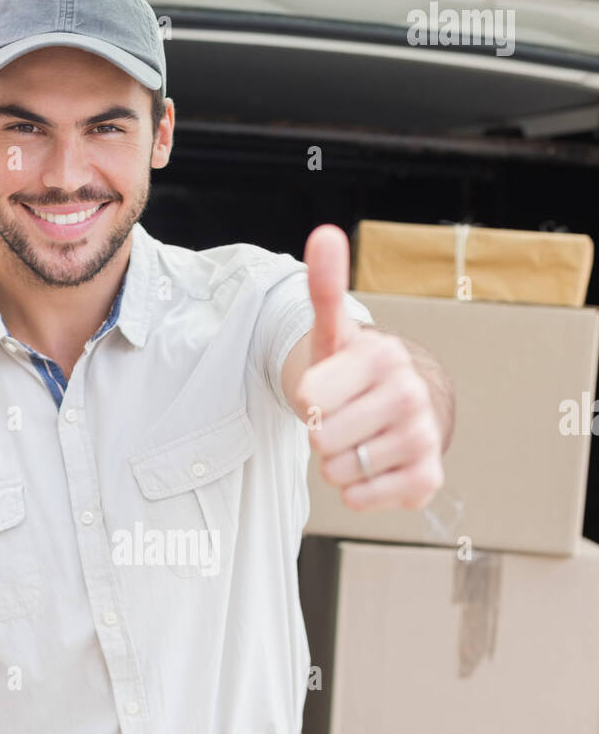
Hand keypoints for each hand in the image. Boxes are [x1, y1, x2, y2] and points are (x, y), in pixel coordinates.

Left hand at [299, 224, 444, 510]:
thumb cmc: (355, 375)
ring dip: (337, 464)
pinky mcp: (426, 478)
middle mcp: (409, 394)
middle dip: (321, 436)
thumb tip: (324, 235)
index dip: (307, 401)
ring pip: (338, 471)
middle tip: (342, 420)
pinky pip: (361, 498)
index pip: (308, 397)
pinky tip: (373, 468)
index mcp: (384, 356)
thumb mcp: (335, 334)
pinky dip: (356, 491)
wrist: (397, 413)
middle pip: (321, 439)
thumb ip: (325, 288)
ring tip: (357, 441)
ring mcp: (423, 437)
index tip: (327, 391)